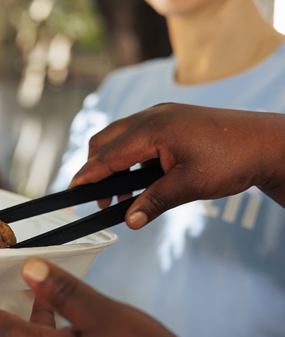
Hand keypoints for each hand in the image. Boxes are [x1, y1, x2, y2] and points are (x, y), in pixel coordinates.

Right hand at [70, 103, 284, 228]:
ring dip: (114, 166)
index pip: (107, 154)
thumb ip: (155, 201)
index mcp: (152, 129)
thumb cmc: (233, 159)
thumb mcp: (190, 185)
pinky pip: (137, 137)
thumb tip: (130, 220)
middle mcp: (151, 117)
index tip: (70, 192)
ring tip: (124, 196)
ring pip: (120, 139)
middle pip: (105, 141)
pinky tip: (142, 180)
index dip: (87, 175)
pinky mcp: (170, 121)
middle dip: (96, 170)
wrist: (267, 142)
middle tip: (101, 200)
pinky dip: (130, 158)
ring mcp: (161, 116)